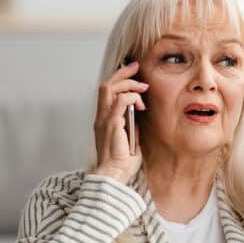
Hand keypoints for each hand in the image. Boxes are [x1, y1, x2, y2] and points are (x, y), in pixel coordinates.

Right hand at [90, 61, 147, 183]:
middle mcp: (101, 117)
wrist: (113, 176)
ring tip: (142, 88)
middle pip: (106, 85)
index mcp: (103, 121)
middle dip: (122, 73)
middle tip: (136, 66)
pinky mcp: (112, 124)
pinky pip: (119, 102)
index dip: (118, 79)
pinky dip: (131, 97)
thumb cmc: (121, 165)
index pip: (106, 93)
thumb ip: (132, 129)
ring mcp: (104, 120)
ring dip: (128, 84)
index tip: (133, 73)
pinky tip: (140, 104)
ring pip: (110, 88)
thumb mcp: (130, 142)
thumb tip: (137, 119)